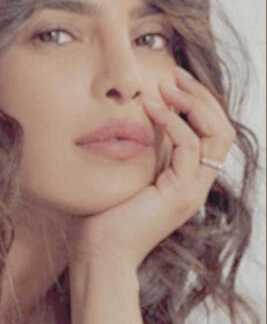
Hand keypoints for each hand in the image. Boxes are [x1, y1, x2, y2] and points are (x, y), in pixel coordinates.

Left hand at [71, 66, 235, 271]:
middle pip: (221, 129)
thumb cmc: (107, 211)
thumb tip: (143, 111)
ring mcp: (192, 190)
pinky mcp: (182, 194)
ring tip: (166, 85)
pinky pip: (189, 147)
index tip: (172, 79)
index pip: (210, 132)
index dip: (197, 102)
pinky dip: (172, 121)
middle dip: (201, 96)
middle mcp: (196, 182)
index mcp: (186, 177)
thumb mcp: (131, 170)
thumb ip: (145, 145)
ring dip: (192, 104)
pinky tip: (150, 106)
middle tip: (176, 73)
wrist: (100, 249)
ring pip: (216, 135)